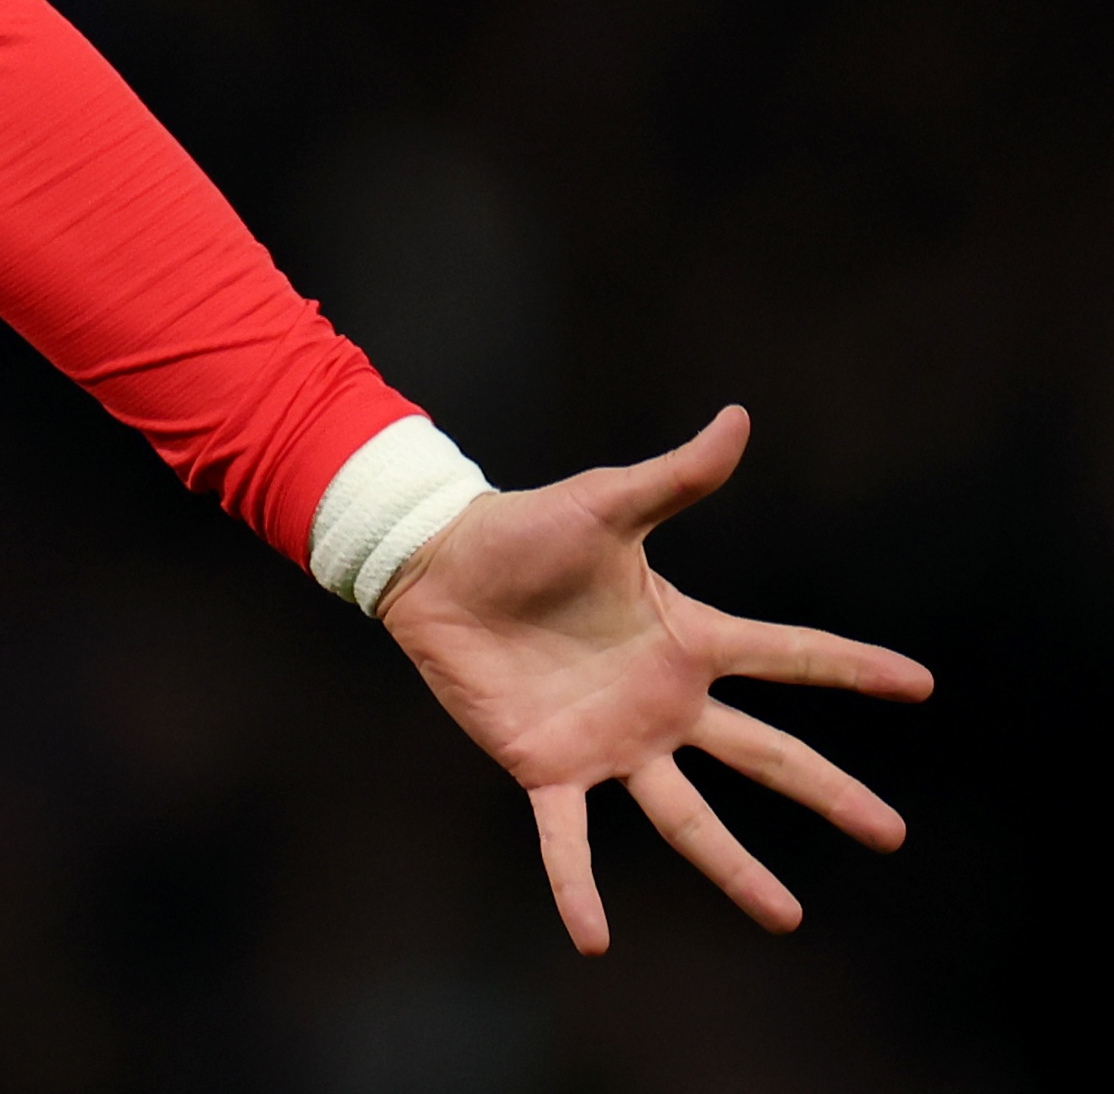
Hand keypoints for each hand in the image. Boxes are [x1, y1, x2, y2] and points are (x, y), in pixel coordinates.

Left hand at [380, 404, 930, 952]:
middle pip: (764, 755)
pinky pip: (567, 840)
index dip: (852, 667)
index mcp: (686, 640)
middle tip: (893, 834)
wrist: (434, 565)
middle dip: (830, 794)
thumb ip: (677, 477)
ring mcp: (610, 742)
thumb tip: (738, 417)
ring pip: (687, 817)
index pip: (788, 654)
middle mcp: (662, 702)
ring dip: (735, 868)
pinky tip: (594, 940)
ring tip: (786, 917)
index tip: (922, 685)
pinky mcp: (545, 767)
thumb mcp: (608, 503)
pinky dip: (576, 888)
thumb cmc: (523, 531)